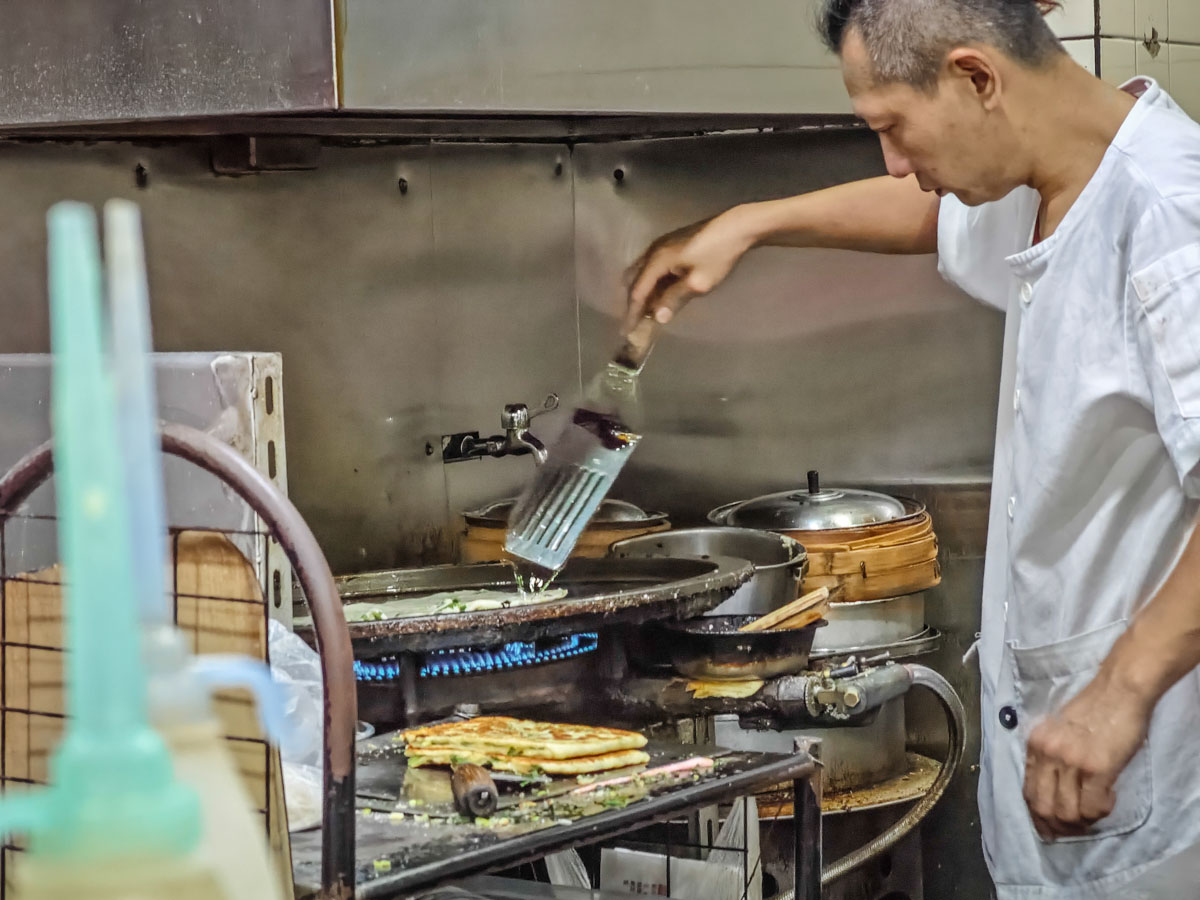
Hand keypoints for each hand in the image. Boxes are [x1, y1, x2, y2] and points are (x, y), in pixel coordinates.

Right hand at [624, 206, 757, 333]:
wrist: (737, 227)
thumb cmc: (718, 255)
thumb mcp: (698, 282)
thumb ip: (675, 299)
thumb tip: (658, 318)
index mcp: (657, 260)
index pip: (637, 291)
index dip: (632, 312)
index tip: (628, 331)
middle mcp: (653, 251)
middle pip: (633, 280)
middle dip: (633, 302)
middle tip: (636, 322)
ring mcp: (661, 246)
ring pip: (641, 273)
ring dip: (642, 292)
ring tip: (647, 312)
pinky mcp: (670, 245)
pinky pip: (652, 267)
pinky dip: (651, 283)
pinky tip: (660, 294)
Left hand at [1022, 673, 1151, 839]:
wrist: (1118, 690)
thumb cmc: (1092, 708)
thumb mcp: (1056, 729)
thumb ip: (1049, 755)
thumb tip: (1052, 789)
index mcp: (1034, 744)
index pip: (1027, 792)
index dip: (1038, 816)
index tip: (1049, 827)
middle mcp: (1047, 754)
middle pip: (1043, 807)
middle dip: (1058, 826)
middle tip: (1075, 828)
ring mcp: (1071, 762)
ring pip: (1067, 812)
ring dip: (1082, 821)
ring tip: (1094, 811)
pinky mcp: (1097, 768)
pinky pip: (1093, 806)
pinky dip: (1101, 811)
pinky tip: (1109, 797)